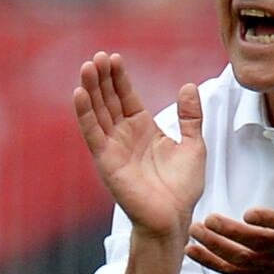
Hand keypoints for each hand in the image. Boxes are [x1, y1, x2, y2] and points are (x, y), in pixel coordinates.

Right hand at [74, 52, 205, 241]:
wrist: (173, 218)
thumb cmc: (182, 188)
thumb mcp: (194, 145)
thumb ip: (190, 116)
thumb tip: (188, 86)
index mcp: (142, 128)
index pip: (125, 96)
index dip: (119, 77)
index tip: (114, 57)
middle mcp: (124, 135)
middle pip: (108, 99)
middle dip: (102, 77)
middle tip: (97, 56)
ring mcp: (113, 146)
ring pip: (98, 111)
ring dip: (91, 89)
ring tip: (87, 66)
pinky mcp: (106, 160)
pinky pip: (93, 133)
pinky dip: (85, 113)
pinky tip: (79, 93)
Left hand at [186, 139, 273, 273]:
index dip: (267, 220)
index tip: (250, 213)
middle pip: (254, 242)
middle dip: (230, 232)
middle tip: (210, 219)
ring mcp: (264, 262)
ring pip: (238, 257)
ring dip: (215, 245)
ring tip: (196, 230)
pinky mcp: (252, 272)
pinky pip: (229, 270)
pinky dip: (209, 262)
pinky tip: (193, 250)